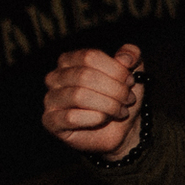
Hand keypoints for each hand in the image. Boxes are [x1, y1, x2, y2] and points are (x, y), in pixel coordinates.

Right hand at [42, 45, 145, 159]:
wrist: (122, 128)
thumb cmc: (121, 97)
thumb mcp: (133, 71)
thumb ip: (132, 55)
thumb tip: (125, 57)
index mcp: (71, 60)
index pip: (90, 56)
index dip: (116, 69)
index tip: (130, 81)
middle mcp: (55, 77)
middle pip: (84, 75)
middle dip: (115, 89)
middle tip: (128, 99)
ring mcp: (51, 99)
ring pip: (79, 96)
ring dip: (108, 105)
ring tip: (120, 111)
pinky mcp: (50, 121)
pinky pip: (71, 117)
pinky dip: (96, 118)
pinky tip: (104, 120)